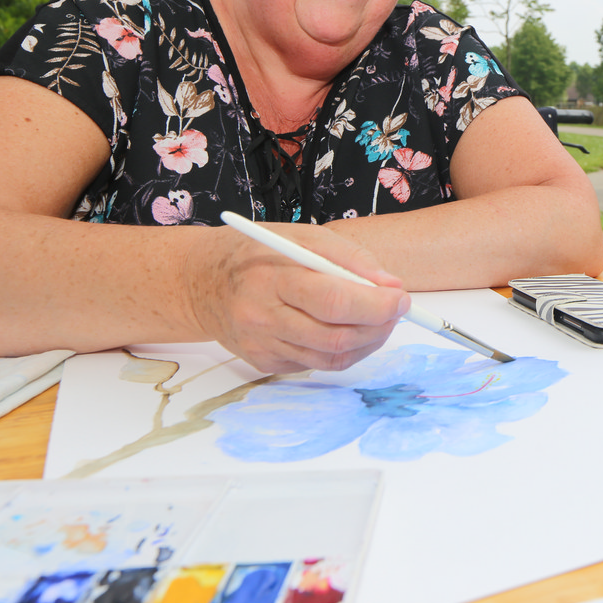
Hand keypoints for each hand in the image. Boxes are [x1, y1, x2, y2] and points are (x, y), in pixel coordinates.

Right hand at [186, 222, 409, 372]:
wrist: (202, 283)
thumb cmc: (257, 255)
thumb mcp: (304, 238)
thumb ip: (350, 259)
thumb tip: (391, 287)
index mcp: (273, 279)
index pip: (333, 301)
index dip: (375, 305)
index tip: (400, 299)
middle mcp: (263, 318)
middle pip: (336, 338)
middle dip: (378, 327)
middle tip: (396, 311)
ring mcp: (262, 346)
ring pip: (331, 358)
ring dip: (366, 342)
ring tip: (376, 320)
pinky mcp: (265, 364)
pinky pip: (316, 364)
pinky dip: (341, 350)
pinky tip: (343, 329)